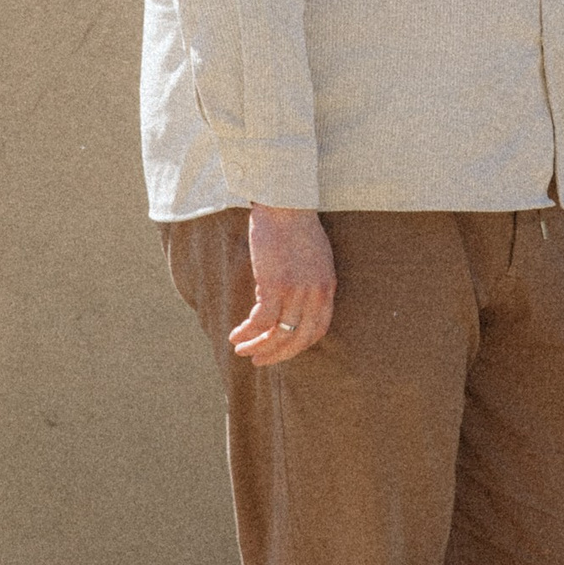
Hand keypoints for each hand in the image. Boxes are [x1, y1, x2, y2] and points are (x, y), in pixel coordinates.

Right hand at [232, 204, 336, 364]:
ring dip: (258, 346)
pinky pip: (261, 321)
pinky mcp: (275, 285)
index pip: (318, 330)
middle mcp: (315, 293)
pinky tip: (236, 334)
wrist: (284, 203)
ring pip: (278, 333)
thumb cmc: (295, 225)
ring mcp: (296, 291)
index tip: (282, 351)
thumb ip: (307, 281)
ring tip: (242, 350)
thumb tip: (283, 301)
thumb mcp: (313, 257)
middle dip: (277, 355)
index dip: (299, 346)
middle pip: (299, 339)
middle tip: (259, 361)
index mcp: (327, 287)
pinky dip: (248, 332)